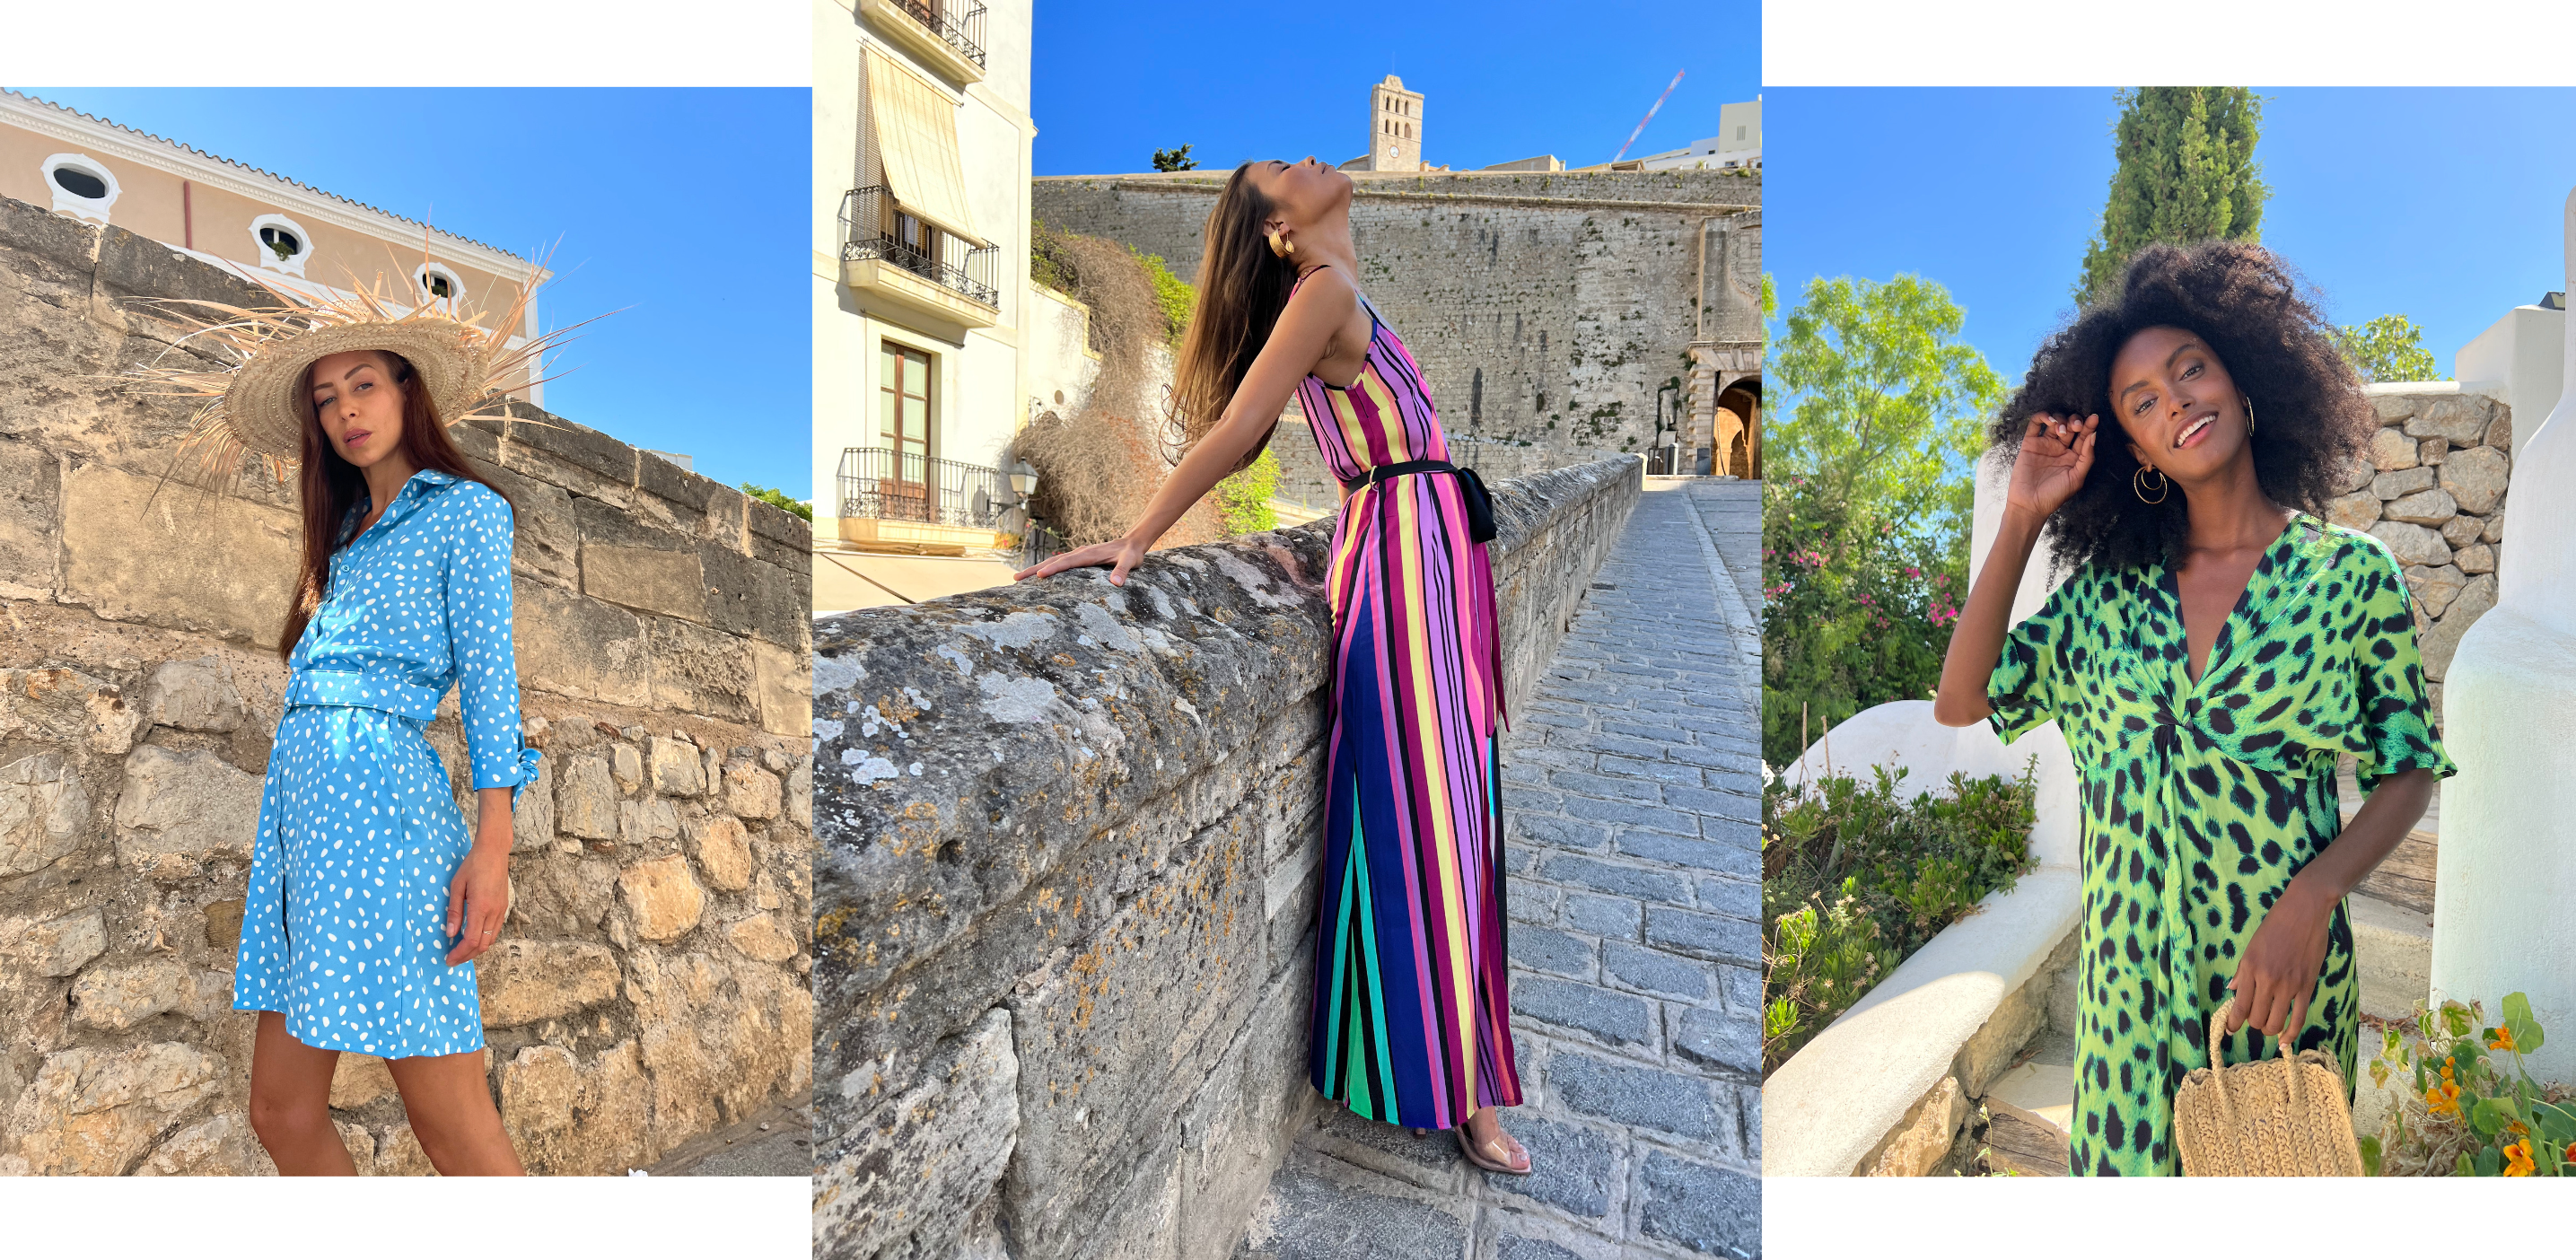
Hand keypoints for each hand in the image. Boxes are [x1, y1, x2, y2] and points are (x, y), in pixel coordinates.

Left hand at [444, 842, 510, 965]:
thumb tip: (450, 933)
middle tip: (453, 959)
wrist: (494, 852)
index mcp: (481, 907)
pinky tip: (473, 937)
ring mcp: (501, 910)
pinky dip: (484, 939)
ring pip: (491, 939)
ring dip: (476, 949)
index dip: (459, 953)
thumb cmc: (472, 866)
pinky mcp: (504, 907)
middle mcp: (494, 912)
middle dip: (467, 956)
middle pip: (482, 945)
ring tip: (461, 951)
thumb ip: (454, 911)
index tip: (448, 959)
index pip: (470, 940)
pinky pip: (495, 930)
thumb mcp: (457, 886)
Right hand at [1014, 534, 1147, 585]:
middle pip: (1053, 560)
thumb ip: (1123, 571)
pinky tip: (1039, 575)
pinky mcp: (1079, 558)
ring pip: (1053, 561)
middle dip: (1034, 569)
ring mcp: (1078, 555)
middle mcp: (1080, 552)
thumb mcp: (1131, 561)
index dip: (1053, 569)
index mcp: (1089, 554)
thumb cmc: (1131, 554)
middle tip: (1015, 579)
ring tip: (1019, 577)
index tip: (1040, 576)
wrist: (1132, 542)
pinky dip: (1046, 568)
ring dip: (1036, 568)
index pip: (1067, 562)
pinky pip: (1059, 563)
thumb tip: (1116, 583)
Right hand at [2005, 413, 2098, 524]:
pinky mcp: (2029, 444)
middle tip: (2075, 427)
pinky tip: (2049, 420)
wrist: (2029, 504)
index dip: (2089, 426)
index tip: (2094, 417)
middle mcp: (2060, 448)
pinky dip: (2042, 417)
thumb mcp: (2077, 478)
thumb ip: (2087, 457)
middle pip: (2070, 426)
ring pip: (2055, 422)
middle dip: (2075, 421)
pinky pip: (2034, 424)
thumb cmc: (2055, 495)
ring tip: (2061, 430)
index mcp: (2074, 456)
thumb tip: (2094, 435)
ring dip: (2061, 420)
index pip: (2084, 437)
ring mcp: (2045, 444)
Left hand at [2224, 882, 2332, 1042]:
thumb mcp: (2251, 946)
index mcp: (2250, 968)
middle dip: (2253, 1024)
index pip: (2239, 1006)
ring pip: (2276, 1022)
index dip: (2233, 1023)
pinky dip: (2291, 1032)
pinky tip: (2286, 1041)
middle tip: (2254, 1021)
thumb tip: (2233, 990)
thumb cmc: (2275, 925)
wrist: (2304, 912)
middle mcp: (2267, 980)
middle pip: (2257, 1018)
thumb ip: (2242, 971)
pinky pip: (2299, 1017)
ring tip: (2269, 1027)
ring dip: (2270, 1029)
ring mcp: (2289, 985)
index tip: (2230, 1030)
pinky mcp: (2307, 986)